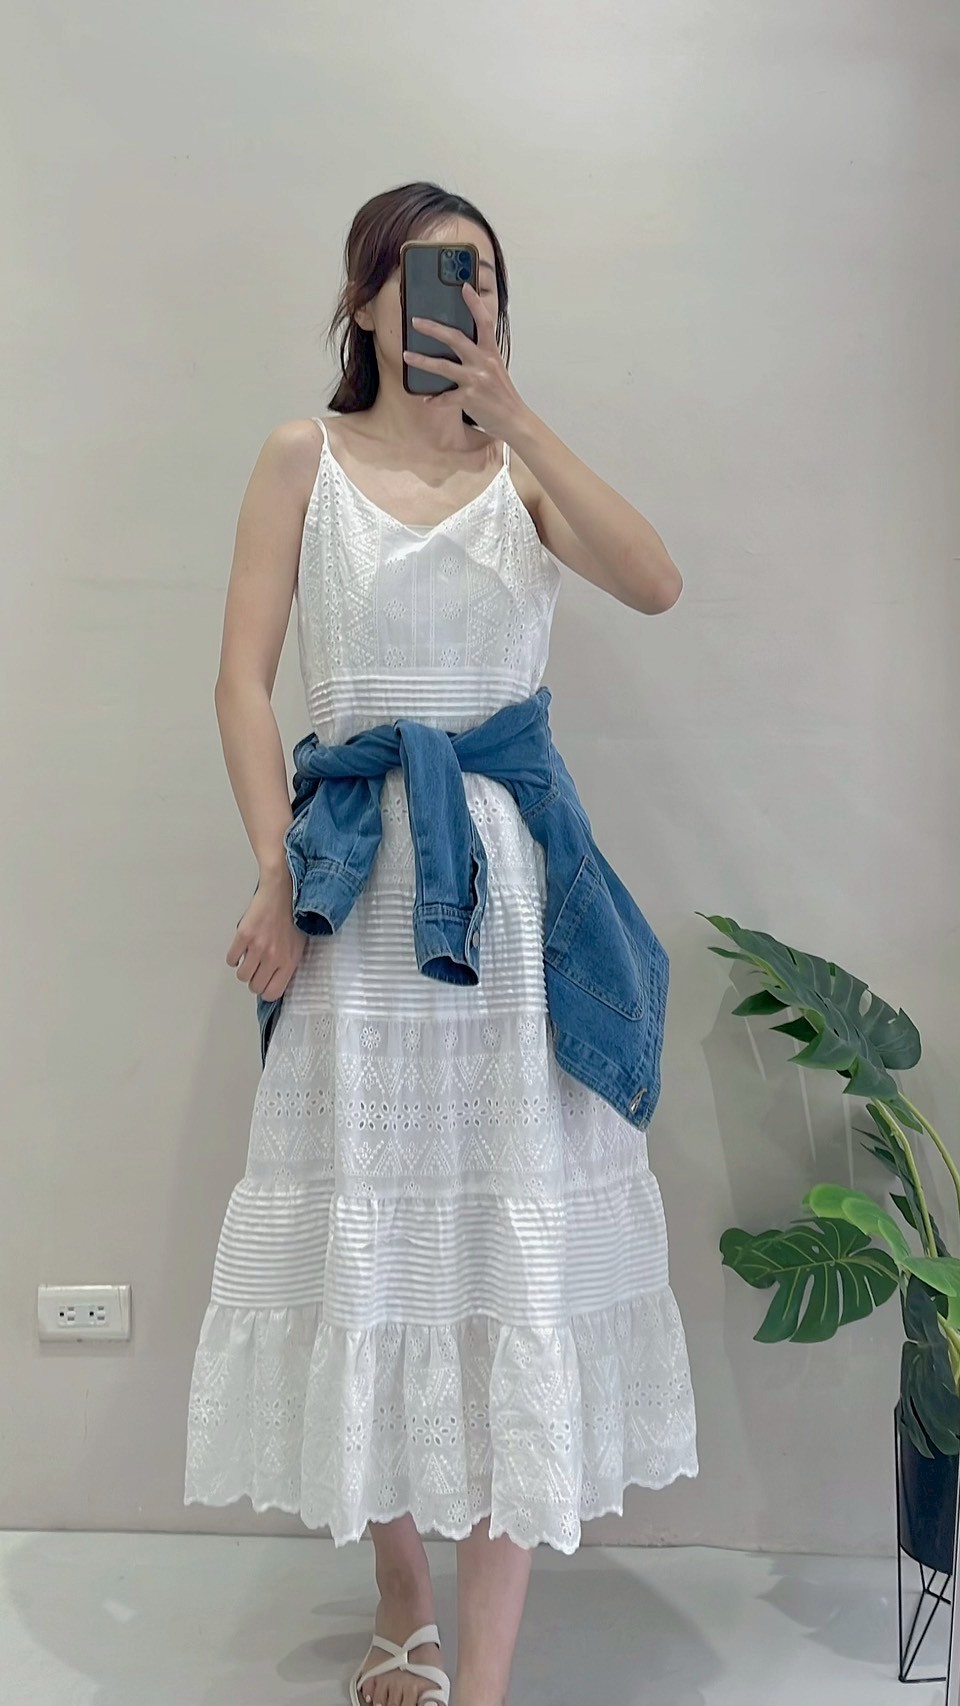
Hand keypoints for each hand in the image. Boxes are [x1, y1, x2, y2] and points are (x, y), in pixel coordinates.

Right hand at [226, 868, 305, 1001]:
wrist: (284, 890)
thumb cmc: (295, 914)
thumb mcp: (301, 944)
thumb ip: (289, 963)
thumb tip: (277, 979)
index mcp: (290, 961)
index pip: (272, 993)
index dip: (266, 990)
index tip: (265, 982)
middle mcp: (273, 957)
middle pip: (255, 986)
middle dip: (254, 980)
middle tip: (257, 969)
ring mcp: (257, 947)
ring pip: (242, 975)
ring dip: (243, 969)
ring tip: (249, 958)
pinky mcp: (244, 936)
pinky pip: (231, 959)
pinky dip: (234, 957)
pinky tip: (241, 949)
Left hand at [405, 282, 526, 440]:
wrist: (514, 419)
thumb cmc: (502, 394)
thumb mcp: (495, 368)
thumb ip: (480, 355)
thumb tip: (459, 345)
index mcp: (491, 352)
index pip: (484, 321)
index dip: (474, 303)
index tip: (464, 287)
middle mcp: (483, 362)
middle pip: (456, 338)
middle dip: (433, 328)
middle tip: (415, 321)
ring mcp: (476, 380)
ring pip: (444, 366)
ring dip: (423, 361)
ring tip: (407, 356)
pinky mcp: (469, 399)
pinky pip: (446, 397)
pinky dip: (435, 399)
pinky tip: (426, 399)